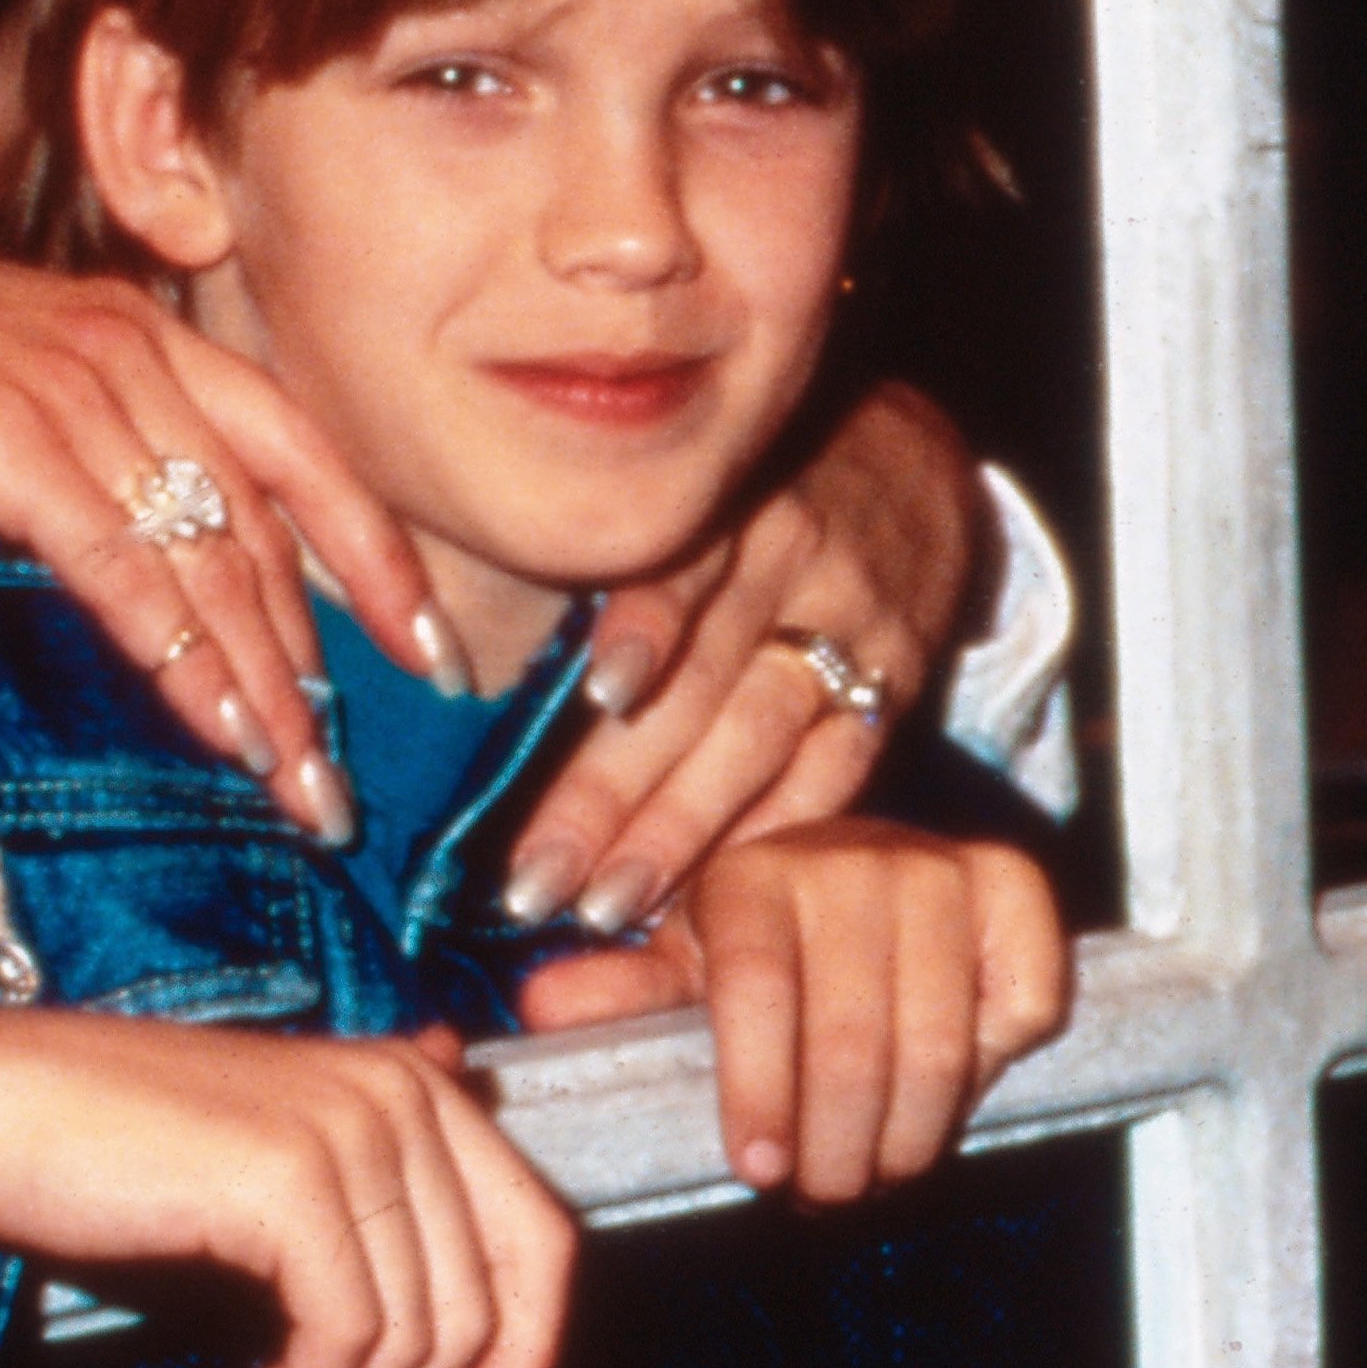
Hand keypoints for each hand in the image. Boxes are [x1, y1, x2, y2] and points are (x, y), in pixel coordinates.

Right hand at [0, 248, 444, 828]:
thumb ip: (74, 449)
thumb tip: (149, 556)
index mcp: (122, 321)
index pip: (293, 446)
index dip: (368, 552)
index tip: (419, 646)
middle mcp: (117, 338)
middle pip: (272, 514)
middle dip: (326, 655)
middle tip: (351, 771)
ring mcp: (67, 382)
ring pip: (212, 555)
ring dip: (266, 687)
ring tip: (301, 789)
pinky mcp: (10, 441)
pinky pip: (129, 572)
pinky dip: (185, 662)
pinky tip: (220, 737)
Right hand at [0, 1008, 574, 1367]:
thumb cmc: (118, 1152)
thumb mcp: (273, 1175)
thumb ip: (376, 1213)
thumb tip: (472, 1337)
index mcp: (412, 1083)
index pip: (539, 1234)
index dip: (529, 1347)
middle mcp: (400, 1091)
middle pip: (482, 1303)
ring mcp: (350, 1128)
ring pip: (416, 1335)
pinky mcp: (291, 1178)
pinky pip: (348, 1337)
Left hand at [500, 382, 984, 932]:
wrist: (912, 463)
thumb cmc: (741, 479)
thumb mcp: (677, 474)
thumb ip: (595, 544)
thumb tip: (454, 643)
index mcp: (724, 498)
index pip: (677, 574)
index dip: (642, 633)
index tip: (599, 700)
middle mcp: (794, 558)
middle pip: (704, 684)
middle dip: (617, 790)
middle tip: (536, 879)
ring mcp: (854, 626)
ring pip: (760, 739)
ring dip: (680, 832)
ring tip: (605, 904)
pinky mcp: (896, 683)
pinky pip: (833, 772)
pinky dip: (771, 834)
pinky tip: (710, 893)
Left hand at [608, 821, 1066, 1202]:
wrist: (868, 878)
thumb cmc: (765, 945)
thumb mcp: (686, 968)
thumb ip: (620, 998)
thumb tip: (541, 1009)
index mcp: (755, 872)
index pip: (756, 989)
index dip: (757, 1089)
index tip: (757, 1170)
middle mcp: (851, 853)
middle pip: (851, 1038)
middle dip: (835, 1145)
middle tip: (823, 1194)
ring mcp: (940, 864)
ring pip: (938, 1043)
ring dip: (909, 1136)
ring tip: (878, 1171)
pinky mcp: (1015, 886)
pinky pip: (1018, 1009)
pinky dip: (989, 1071)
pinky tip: (949, 1086)